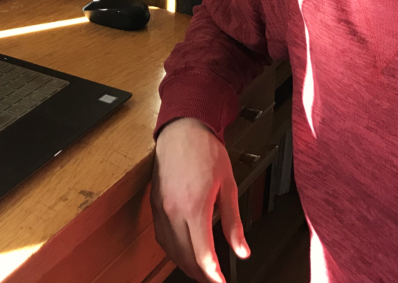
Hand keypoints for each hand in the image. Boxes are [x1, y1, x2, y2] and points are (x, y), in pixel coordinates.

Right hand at [152, 118, 249, 282]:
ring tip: (200, 270)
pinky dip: (172, 250)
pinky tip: (182, 251)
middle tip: (213, 278)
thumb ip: (234, 222)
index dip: (213, 275)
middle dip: (200, 273)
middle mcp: (174, 211)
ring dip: (184, 264)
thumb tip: (242, 250)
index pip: (202, 254)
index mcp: (195, 207)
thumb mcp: (229, 186)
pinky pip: (161, 236)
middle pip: (184, 257)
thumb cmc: (206, 151)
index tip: (221, 282)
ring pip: (170, 250)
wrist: (182, 130)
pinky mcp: (154, 204)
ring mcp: (161, 208)